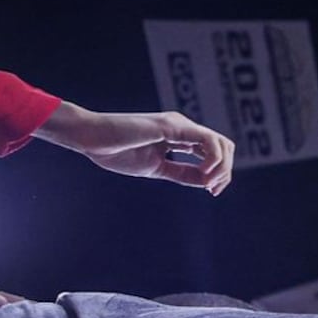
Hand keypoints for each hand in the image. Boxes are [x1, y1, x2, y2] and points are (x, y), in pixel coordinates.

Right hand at [33, 103, 234, 193]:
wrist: (92, 139)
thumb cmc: (116, 152)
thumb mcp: (157, 168)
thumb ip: (181, 173)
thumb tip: (207, 182)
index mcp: (179, 137)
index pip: (213, 152)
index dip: (220, 174)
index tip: (212, 192)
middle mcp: (183, 128)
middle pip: (223, 147)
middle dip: (225, 171)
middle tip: (213, 190)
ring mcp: (179, 125)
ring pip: (221, 143)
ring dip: (222, 167)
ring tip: (208, 183)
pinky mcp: (173, 126)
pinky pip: (208, 141)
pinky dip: (213, 160)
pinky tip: (203, 173)